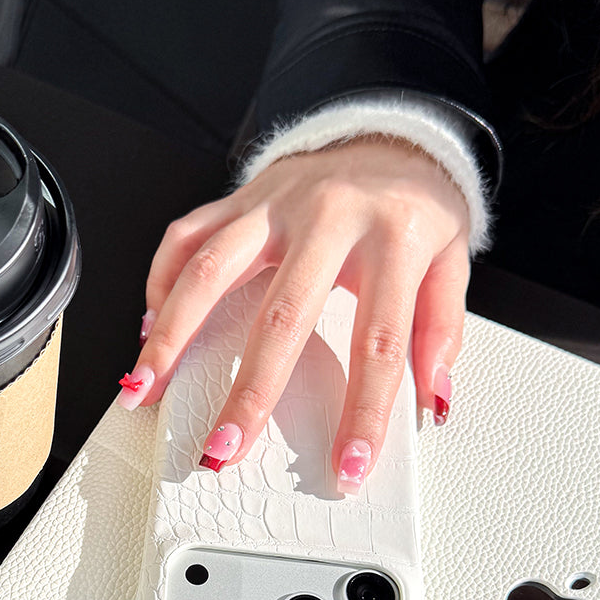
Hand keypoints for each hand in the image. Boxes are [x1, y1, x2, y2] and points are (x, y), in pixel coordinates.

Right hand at [116, 137, 469, 492]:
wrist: (388, 134)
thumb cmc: (415, 205)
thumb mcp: (452, 259)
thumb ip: (441, 329)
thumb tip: (431, 400)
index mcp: (392, 237)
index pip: (378, 341)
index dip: (362, 411)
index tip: (347, 465)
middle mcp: (326, 217)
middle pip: (281, 315)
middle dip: (249, 391)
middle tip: (225, 445)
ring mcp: (274, 204)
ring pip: (210, 270)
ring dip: (172, 336)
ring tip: (147, 387)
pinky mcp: (239, 198)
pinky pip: (186, 235)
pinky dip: (161, 283)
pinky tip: (151, 327)